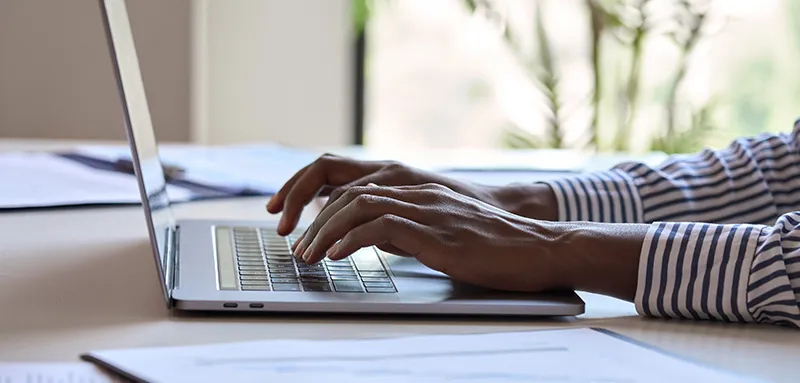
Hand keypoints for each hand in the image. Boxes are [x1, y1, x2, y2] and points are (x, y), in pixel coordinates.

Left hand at [266, 154, 498, 235]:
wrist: (537, 247)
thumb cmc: (494, 245)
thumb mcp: (443, 231)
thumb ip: (409, 228)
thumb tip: (375, 238)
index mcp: (418, 191)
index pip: (356, 187)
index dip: (322, 205)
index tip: (303, 229)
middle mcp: (417, 193)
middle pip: (348, 192)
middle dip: (312, 218)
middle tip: (295, 246)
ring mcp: (426, 209)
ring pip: (357, 206)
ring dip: (323, 230)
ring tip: (306, 255)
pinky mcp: (434, 231)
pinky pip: (381, 227)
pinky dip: (350, 240)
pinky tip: (334, 256)